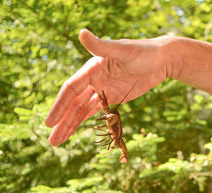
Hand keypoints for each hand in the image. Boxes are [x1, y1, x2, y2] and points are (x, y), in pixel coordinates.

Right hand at [45, 29, 170, 145]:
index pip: (71, 89)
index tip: (49, 122)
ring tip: (57, 141)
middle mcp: (93, 79)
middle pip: (73, 103)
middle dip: (62, 121)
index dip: (60, 105)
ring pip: (82, 109)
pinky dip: (84, 120)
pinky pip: (95, 111)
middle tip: (51, 140)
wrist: (162, 59)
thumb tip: (81, 32)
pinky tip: (73, 131)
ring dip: (70, 124)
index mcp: (92, 68)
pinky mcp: (113, 97)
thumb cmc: (144, 51)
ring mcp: (102, 89)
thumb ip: (102, 46)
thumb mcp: (124, 50)